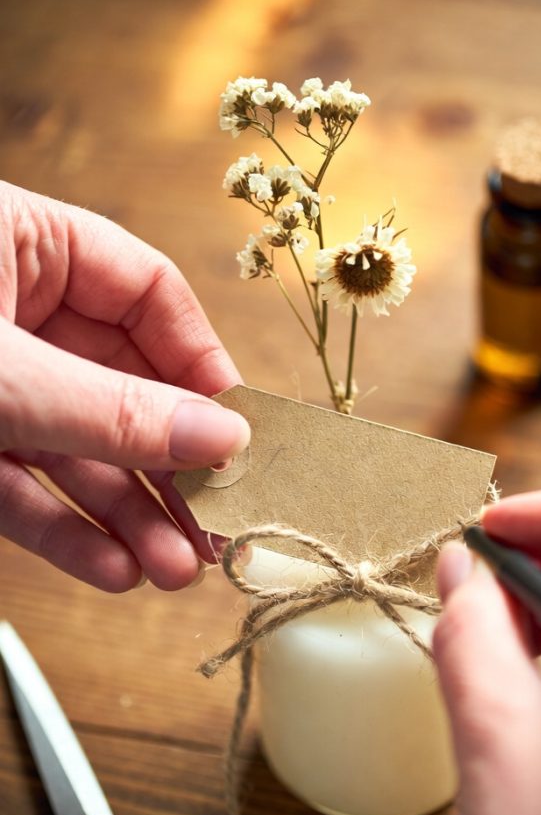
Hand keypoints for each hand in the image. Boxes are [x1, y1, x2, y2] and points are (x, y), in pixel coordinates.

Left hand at [0, 182, 249, 591]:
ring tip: (176, 569)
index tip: (242, 435)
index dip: (203, 367)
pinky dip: (64, 530)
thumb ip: (111, 409)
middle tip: (219, 526)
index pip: (150, 297)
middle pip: (124, 389)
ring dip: (129, 515)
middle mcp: (13, 314)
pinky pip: (22, 489)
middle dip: (169, 467)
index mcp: (26, 245)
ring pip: (77, 450)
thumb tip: (221, 439)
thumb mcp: (1, 373)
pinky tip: (112, 566)